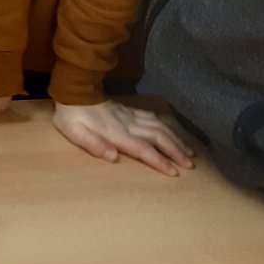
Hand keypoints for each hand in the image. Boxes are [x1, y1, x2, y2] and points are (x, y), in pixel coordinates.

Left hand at [53, 100, 193, 176]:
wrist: (74, 90)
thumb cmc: (71, 116)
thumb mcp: (75, 132)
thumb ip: (93, 144)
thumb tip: (113, 157)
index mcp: (117, 133)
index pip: (143, 149)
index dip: (159, 161)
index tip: (174, 172)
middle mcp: (129, 124)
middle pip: (158, 137)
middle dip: (176, 151)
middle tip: (191, 165)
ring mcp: (131, 116)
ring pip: (160, 127)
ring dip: (176, 139)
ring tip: (190, 152)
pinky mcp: (130, 110)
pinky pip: (154, 117)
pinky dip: (167, 125)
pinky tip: (173, 131)